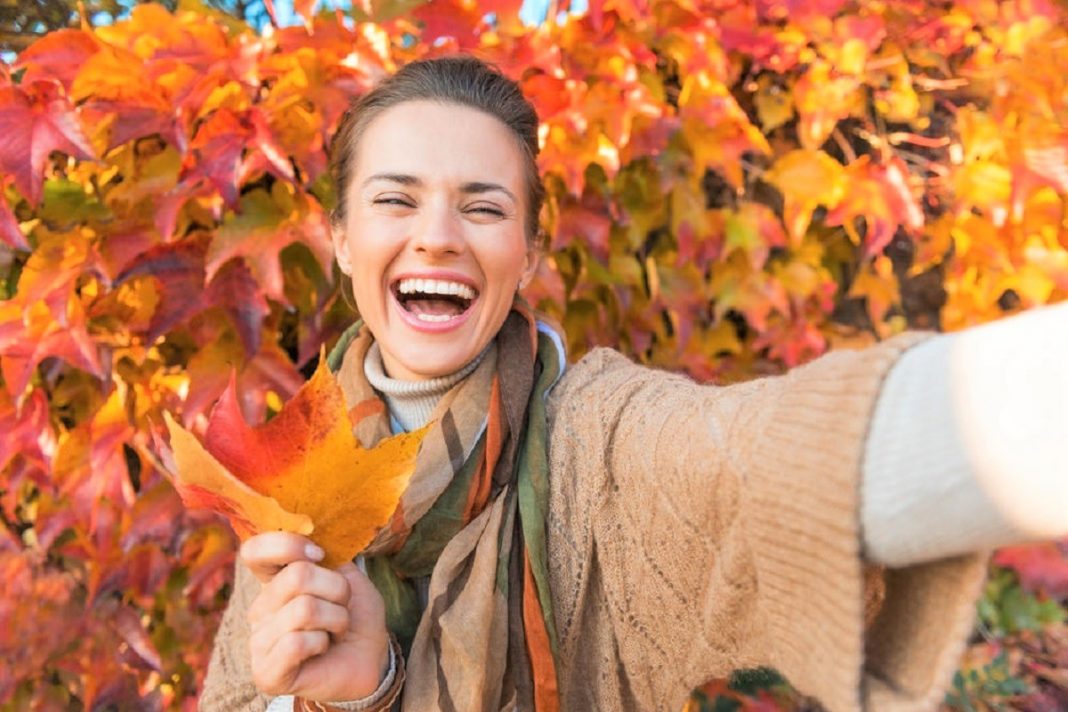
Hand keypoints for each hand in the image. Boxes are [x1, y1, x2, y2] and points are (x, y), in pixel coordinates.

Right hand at [242, 532, 389, 701]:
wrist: (372, 657)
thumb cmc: (357, 615)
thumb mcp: (347, 574)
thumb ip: (327, 553)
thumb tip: (311, 532)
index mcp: (274, 581)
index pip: (254, 551)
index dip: (288, 545)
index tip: (320, 554)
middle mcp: (261, 608)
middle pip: (297, 576)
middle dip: (337, 589)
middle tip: (342, 606)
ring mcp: (260, 641)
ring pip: (304, 609)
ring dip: (336, 618)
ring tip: (335, 630)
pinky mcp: (266, 672)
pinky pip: (296, 643)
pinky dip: (322, 642)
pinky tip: (323, 649)